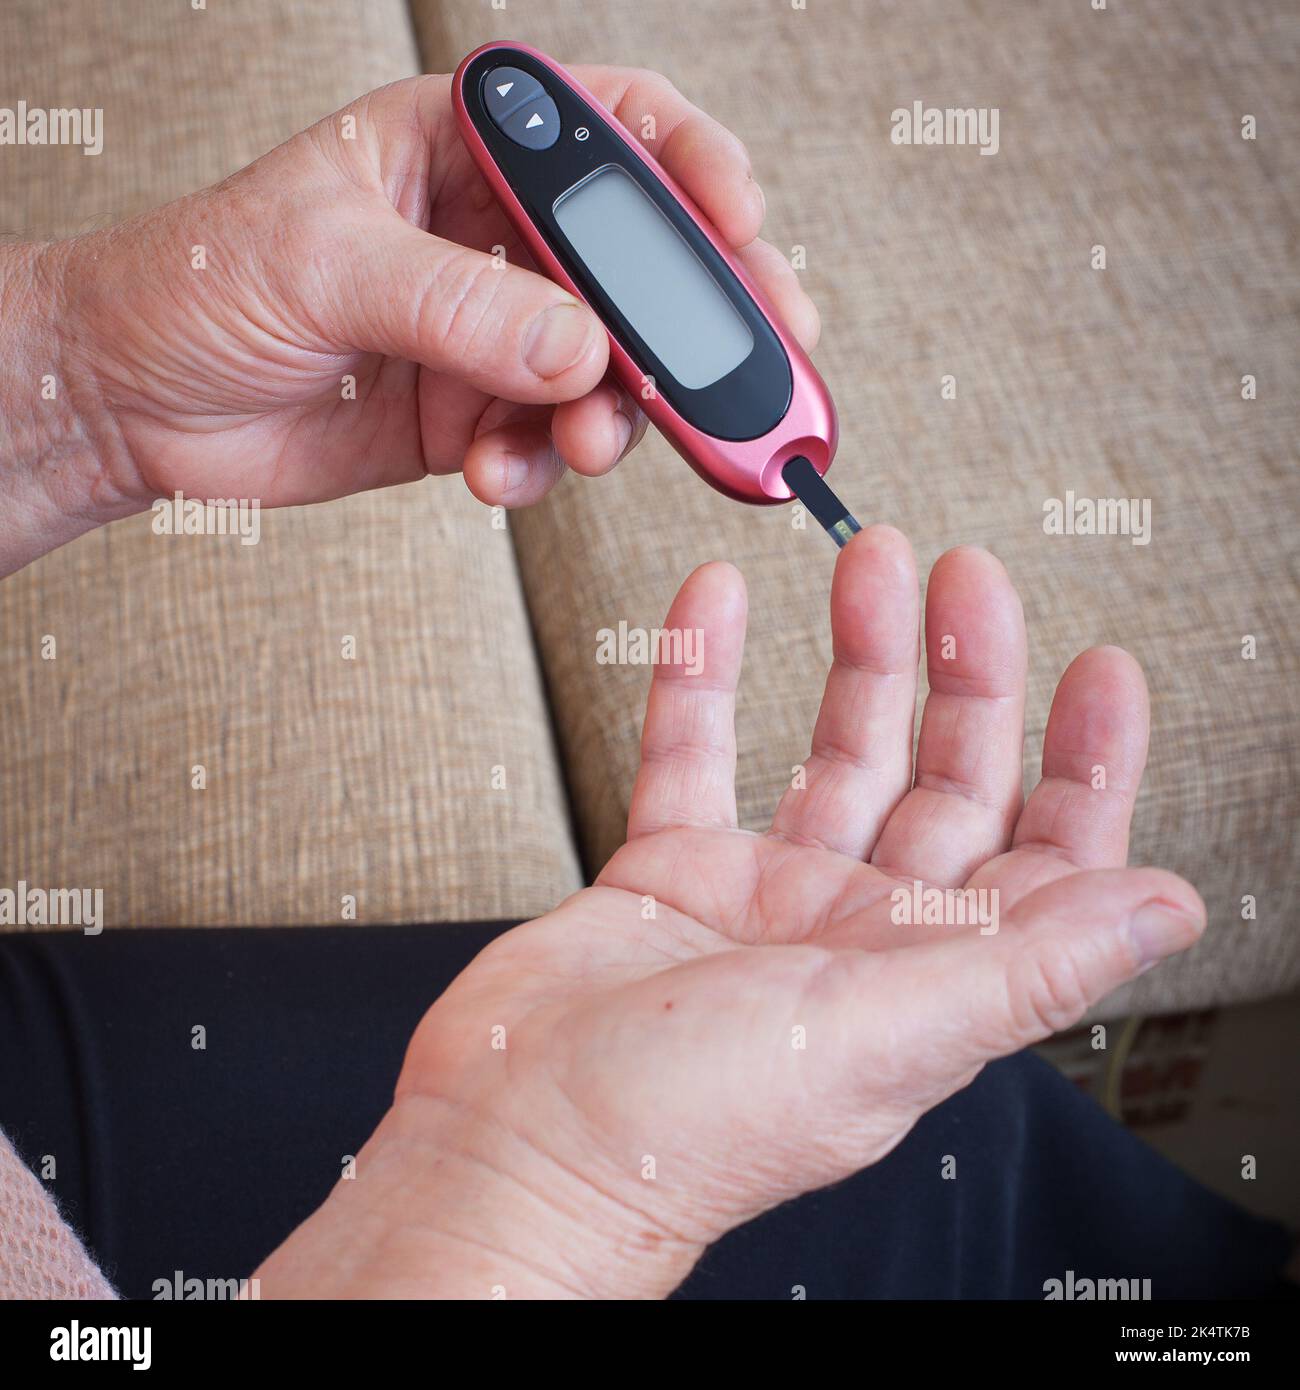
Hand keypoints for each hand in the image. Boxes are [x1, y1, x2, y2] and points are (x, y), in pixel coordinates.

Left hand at [37, 70, 813, 523]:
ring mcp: (490, 330)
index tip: (741, 219)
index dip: (689, 166)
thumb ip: (458, 305)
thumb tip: (579, 348)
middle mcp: (490, 234)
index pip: (608, 128)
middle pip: (636, 263)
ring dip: (612, 414)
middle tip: (751, 366)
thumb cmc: (197, 281)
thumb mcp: (323, 265)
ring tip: (586, 444)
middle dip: (697, 317)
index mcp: (457, 144)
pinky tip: (496, 474)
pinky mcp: (475, 412)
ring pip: (605, 368)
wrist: (135, 400)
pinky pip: (547, 440)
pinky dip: (539, 465)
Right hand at [255, 529, 1204, 1298]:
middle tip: (964, 578)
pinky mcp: (669, 869)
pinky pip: (694, 750)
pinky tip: (714, 606)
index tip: (1098, 668)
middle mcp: (854, 931)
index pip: (1043, 856)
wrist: (515, 1139)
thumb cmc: (685, 1128)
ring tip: (867, 564)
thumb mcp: (878, 1037)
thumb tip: (1167, 908)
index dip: (1086, 764)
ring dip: (856, 657)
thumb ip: (1024, 967)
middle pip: (939, 779)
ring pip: (830, 754)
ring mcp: (761, 896)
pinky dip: (705, 675)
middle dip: (963, 672)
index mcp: (924, 975)